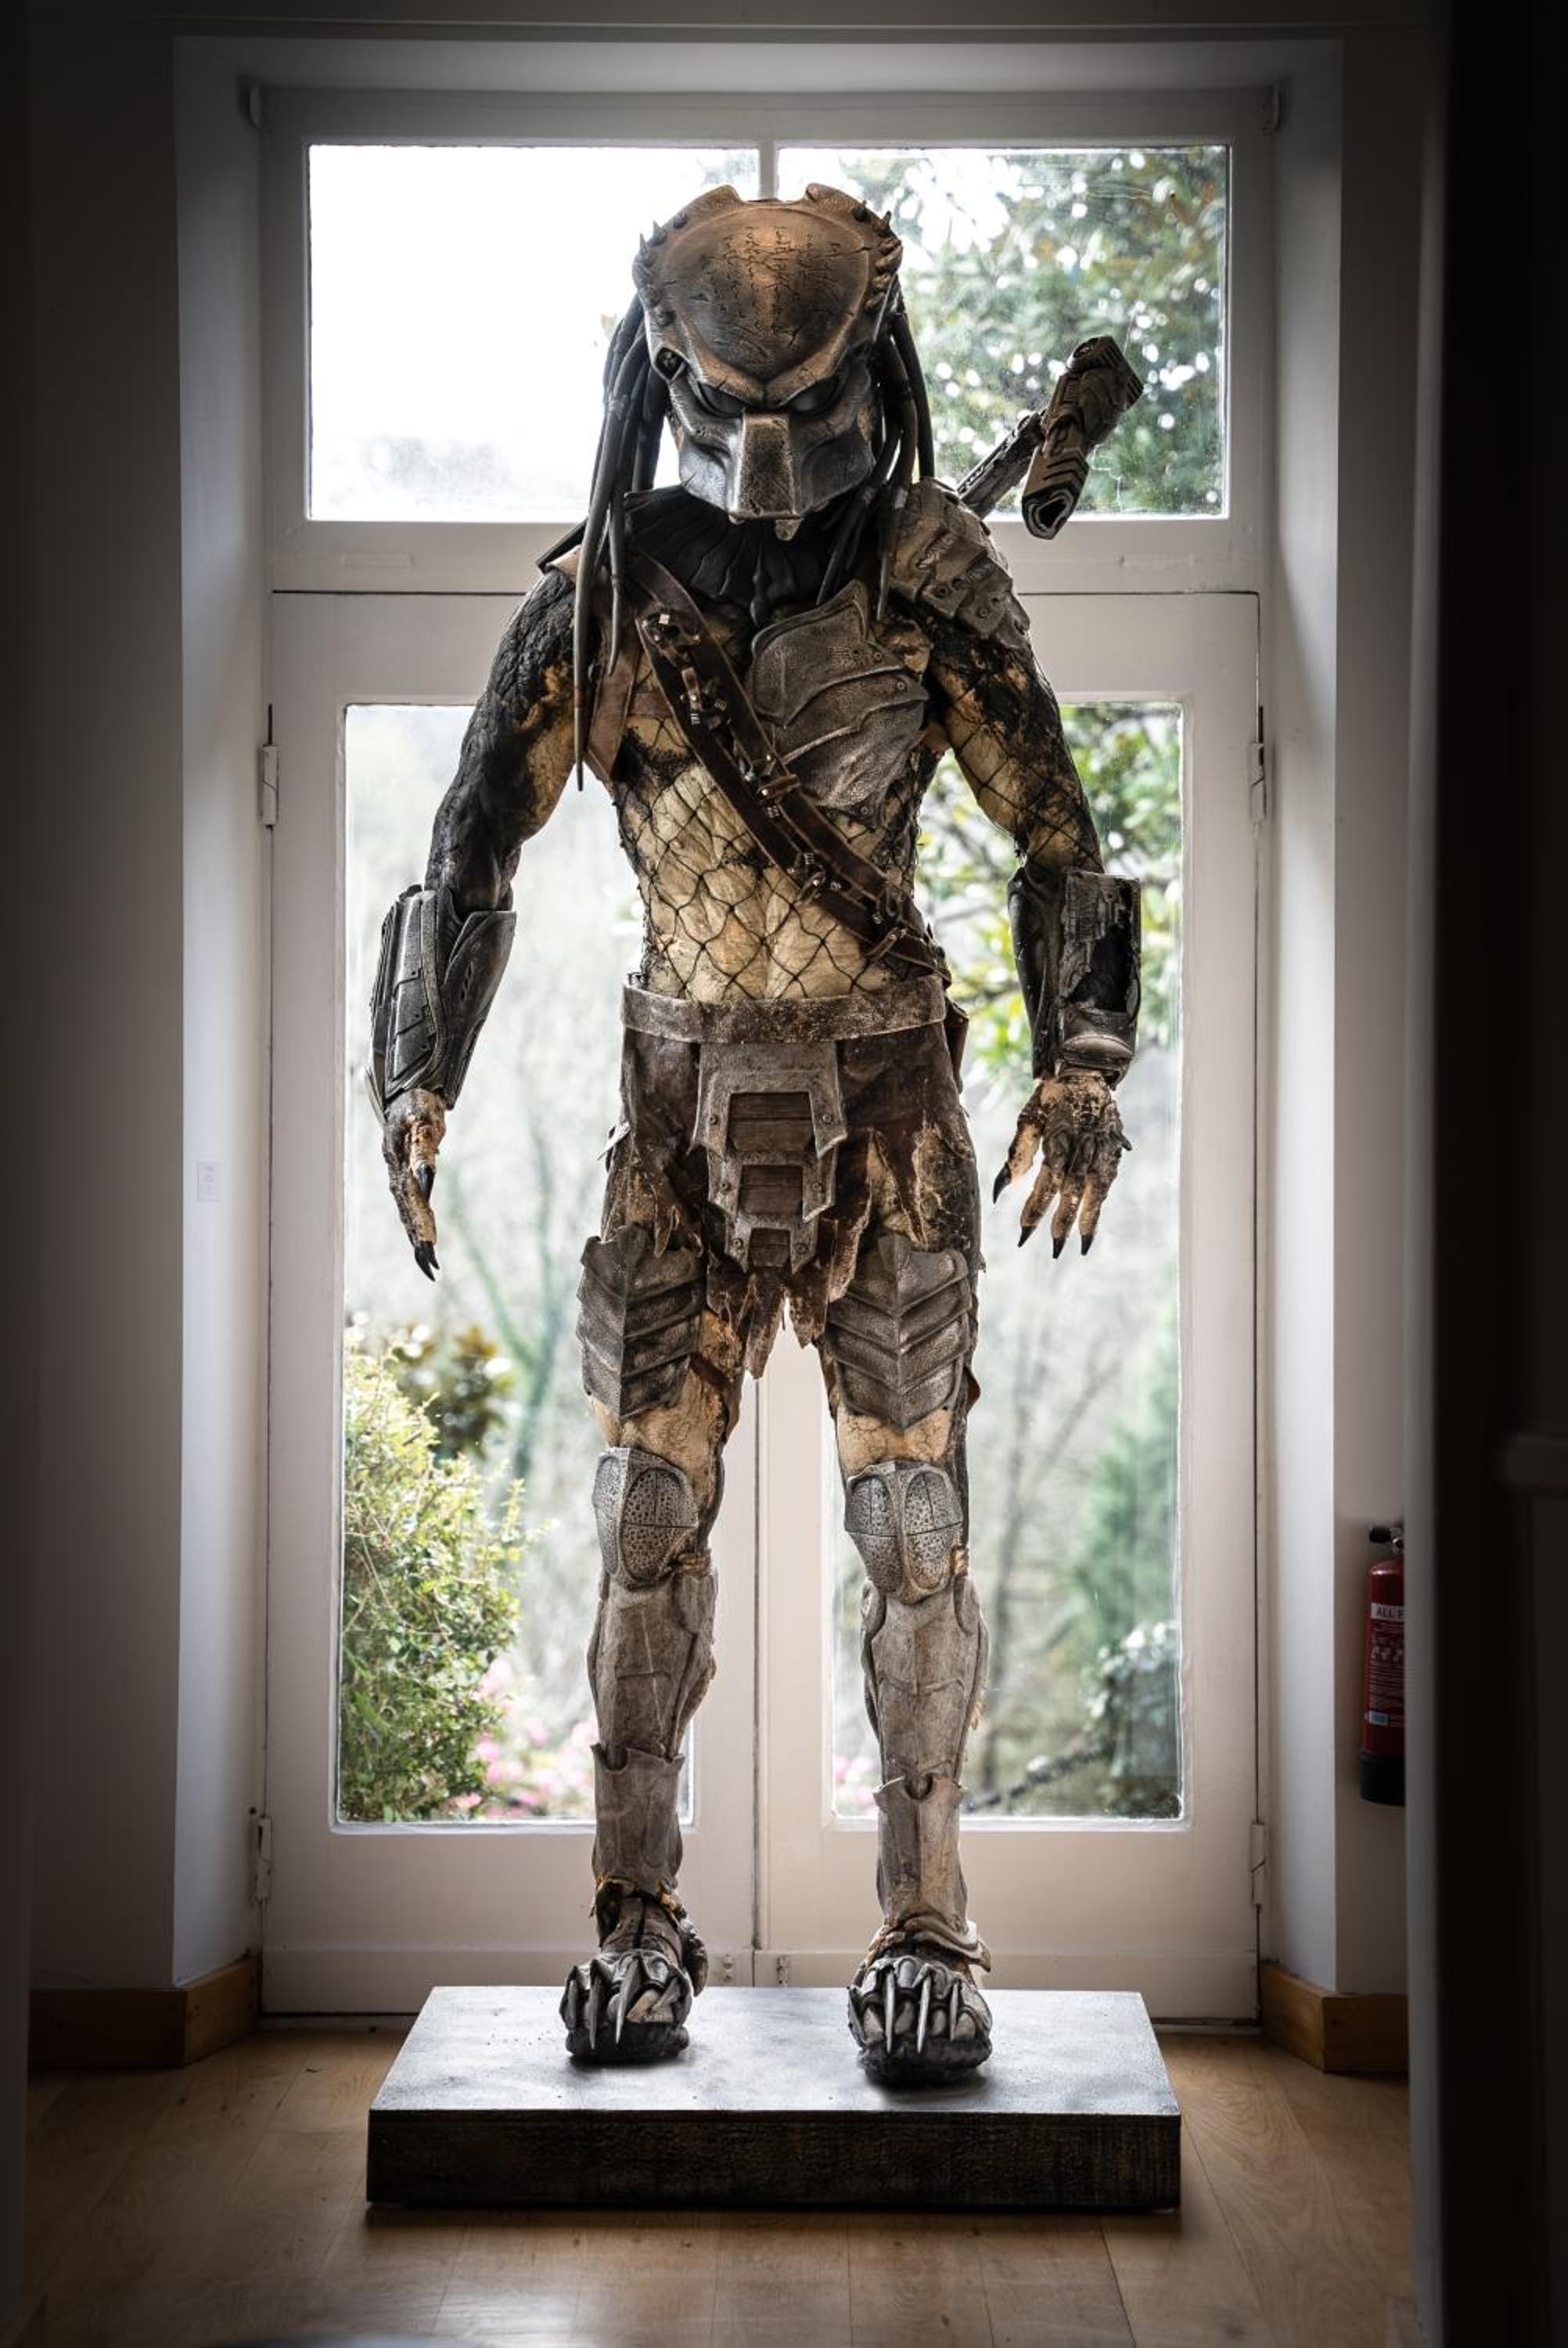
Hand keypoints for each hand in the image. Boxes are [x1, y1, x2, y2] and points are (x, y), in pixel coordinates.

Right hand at [381, 1086, 446, 1278]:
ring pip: (409, 1217)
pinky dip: (419, 1230)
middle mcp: (396, 1177)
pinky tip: (427, 1247)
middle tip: (432, 1266)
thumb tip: (429, 1176)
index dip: (420, 1220)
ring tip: (431, 1267)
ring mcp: (399, 1181)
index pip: (412, 1199)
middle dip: (420, 1240)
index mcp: (399, 1164)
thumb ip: (424, 1148)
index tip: (430, 1243)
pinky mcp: (406, 1183)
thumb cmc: (417, 1105)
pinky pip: (412, 1211)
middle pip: (409, 1214)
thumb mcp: (422, 1119)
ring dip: (418, 1241)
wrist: (407, 1098)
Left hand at [993, 1066, 1129, 1255]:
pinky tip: (1092, 1220)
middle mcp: (1083, 1151)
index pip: (1045, 1186)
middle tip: (1055, 1251)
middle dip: (1062, 1224)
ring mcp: (1101, 1153)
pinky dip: (1100, 1203)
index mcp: (1059, 1143)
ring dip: (1088, 1220)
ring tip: (1082, 1245)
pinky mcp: (1113, 1152)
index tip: (1024, 1232)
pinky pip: (1106, 1183)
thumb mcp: (1028, 1120)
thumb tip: (1001, 1189)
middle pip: (1072, 1194)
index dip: (1035, 1210)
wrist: (1086, 1073)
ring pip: (1095, 1192)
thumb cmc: (1050, 1099)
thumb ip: (1017, 1155)